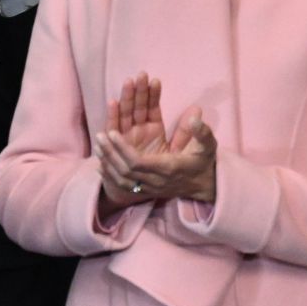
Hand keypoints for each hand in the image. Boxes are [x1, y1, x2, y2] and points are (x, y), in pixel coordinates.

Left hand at [96, 81, 216, 205]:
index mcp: (169, 168)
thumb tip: (194, 115)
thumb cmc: (205, 162)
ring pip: (122, 178)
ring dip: (108, 161)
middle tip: (100, 135)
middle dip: (111, 152)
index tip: (112, 133)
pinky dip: (110, 173)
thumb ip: (202, 131)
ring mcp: (150, 187)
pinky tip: (100, 163)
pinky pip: (124, 184)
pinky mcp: (146, 189)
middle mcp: (156, 180)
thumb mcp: (208, 145)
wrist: (205, 186)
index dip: (122, 149)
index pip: (138, 162)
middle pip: (126, 170)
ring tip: (98, 144)